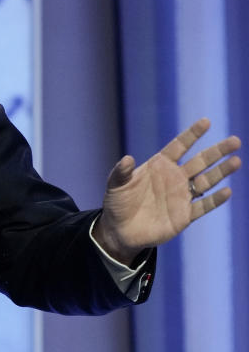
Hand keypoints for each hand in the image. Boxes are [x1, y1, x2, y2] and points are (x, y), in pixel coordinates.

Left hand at [93, 118, 240, 264]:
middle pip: (200, 161)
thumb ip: (121, 172)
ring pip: (206, 181)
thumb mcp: (115, 184)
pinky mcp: (184, 215)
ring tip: (236, 161)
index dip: (192, 134)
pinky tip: (226, 191)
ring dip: (221, 172)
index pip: (179, 146)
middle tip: (235, 141)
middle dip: (217, 151)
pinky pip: (203, 205)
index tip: (206, 122)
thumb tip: (127, 159)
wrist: (120, 230)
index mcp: (159, 165)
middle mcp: (174, 177)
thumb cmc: (117, 202)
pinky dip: (214, 199)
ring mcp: (181, 196)